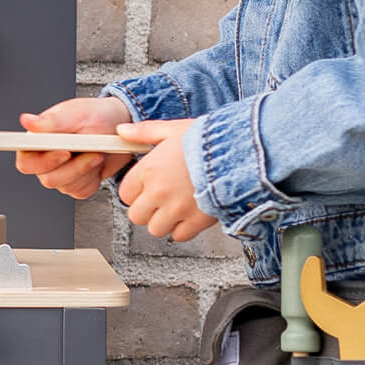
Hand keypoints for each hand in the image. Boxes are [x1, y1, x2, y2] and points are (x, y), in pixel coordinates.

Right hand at [14, 97, 133, 199]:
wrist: (118, 128)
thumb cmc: (96, 116)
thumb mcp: (76, 113)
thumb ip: (51, 121)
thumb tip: (27, 122)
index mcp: (38, 142)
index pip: (26, 162)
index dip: (43, 162)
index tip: (65, 152)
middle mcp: (45, 161)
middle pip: (47, 179)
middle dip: (74, 166)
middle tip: (91, 150)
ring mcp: (60, 175)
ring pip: (66, 186)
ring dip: (86, 170)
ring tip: (97, 152)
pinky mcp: (76, 184)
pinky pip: (81, 191)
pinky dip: (93, 178)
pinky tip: (97, 163)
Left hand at [114, 119, 218, 241]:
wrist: (243, 151)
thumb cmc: (210, 139)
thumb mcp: (173, 129)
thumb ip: (144, 132)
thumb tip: (122, 130)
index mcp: (149, 170)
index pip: (126, 193)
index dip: (136, 191)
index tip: (147, 186)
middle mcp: (159, 192)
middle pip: (137, 216)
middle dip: (147, 209)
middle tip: (161, 198)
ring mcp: (177, 209)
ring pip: (155, 229)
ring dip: (164, 220)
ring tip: (178, 206)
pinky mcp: (196, 221)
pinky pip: (179, 236)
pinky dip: (183, 228)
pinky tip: (191, 213)